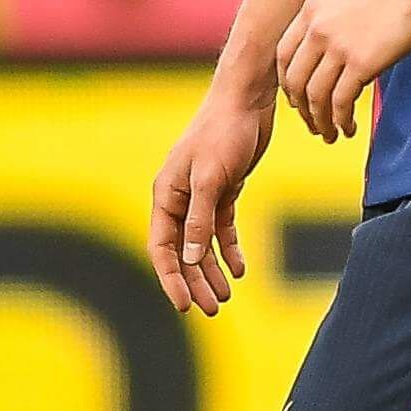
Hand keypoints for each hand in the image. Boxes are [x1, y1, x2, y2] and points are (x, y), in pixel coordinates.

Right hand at [148, 81, 272, 315]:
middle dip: (196, 281)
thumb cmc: (224, 133)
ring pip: (203, 244)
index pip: (163, 248)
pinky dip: (229, 249)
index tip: (184, 305)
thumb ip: (199, 218)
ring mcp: (201, 195)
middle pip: (184, 252)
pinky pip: (222, 228)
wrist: (247, 100)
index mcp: (165, 196)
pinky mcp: (224, 189)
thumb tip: (190, 258)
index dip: (172, 278)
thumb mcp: (212, 177)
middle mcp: (179, 199)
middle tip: (213, 309)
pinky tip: (238, 269)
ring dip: (212, 270)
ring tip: (225, 297)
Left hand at [275, 0, 410, 142]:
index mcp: (311, 11)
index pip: (284, 56)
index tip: (298, 97)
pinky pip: (341, 101)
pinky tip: (349, 127)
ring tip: (331, 134)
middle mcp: (317, 30)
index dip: (288, 83)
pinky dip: (341, 120)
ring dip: (320, 121)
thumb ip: (336, 17)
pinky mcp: (361, 63)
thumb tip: (340, 43)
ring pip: (316, 96)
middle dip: (302, 109)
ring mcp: (337, 47)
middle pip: (295, 81)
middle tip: (313, 123)